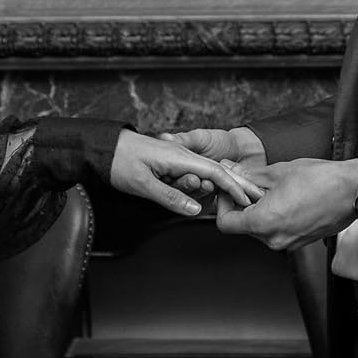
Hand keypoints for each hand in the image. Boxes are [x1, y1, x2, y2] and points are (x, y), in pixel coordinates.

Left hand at [110, 128, 262, 215]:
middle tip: (252, 199)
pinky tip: (203, 191)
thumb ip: (171, 197)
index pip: (216, 173)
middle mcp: (183, 155)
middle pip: (217, 171)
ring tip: (201, 195)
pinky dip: (204, 183)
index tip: (247, 200)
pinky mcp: (171, 161)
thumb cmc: (121, 161)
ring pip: (205, 174)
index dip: (233, 188)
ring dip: (211, 188)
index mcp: (180, 158)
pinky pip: (194, 173)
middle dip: (236, 185)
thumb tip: (195, 210)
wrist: (104, 146)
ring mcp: (178, 157)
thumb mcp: (144, 185)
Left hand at [216, 157, 357, 250]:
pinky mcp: (300, 241)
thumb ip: (249, 175)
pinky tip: (286, 197)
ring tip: (271, 188)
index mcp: (265, 223)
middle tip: (250, 183)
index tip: (229, 189)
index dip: (222, 204)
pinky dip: (274, 216)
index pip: (225, 223)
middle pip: (242, 226)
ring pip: (260, 228)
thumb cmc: (321, 180)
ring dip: (259, 209)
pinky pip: (277, 230)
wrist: (353, 191)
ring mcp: (289, 243)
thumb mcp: (278, 171)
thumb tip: (231, 171)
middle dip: (242, 204)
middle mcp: (275, 239)